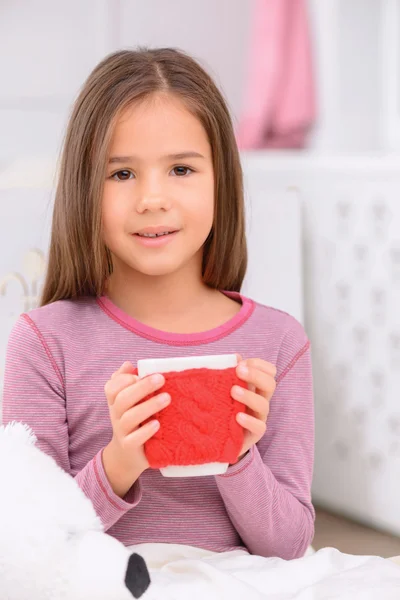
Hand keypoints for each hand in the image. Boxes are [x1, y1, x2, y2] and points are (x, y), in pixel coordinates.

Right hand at [102, 361, 169, 496]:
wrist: (128, 455)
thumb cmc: (134, 421)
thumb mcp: (131, 401)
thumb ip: (128, 381)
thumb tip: (127, 364)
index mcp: (115, 402)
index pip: (111, 388)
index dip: (123, 380)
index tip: (139, 374)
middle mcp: (116, 415)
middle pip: (122, 399)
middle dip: (142, 387)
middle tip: (161, 379)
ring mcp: (121, 431)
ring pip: (129, 417)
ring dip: (148, 406)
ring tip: (166, 398)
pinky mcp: (130, 446)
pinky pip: (134, 439)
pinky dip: (145, 431)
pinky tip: (157, 424)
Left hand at [231, 357, 276, 460]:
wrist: (218, 439)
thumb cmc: (222, 408)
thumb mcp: (224, 389)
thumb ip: (228, 373)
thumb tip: (235, 357)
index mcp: (255, 387)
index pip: (269, 371)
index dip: (259, 365)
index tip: (242, 363)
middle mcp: (260, 400)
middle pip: (270, 384)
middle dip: (256, 375)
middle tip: (238, 371)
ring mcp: (259, 417)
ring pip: (264, 405)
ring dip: (249, 396)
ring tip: (233, 391)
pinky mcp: (254, 434)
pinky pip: (259, 427)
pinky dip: (250, 421)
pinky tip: (238, 417)